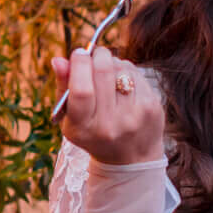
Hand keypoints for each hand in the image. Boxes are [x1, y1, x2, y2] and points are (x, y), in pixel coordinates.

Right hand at [53, 44, 165, 164]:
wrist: (131, 159)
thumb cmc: (94, 133)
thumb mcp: (72, 119)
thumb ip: (64, 88)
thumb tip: (59, 59)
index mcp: (84, 129)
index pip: (82, 90)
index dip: (79, 65)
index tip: (79, 53)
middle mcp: (110, 124)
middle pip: (104, 73)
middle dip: (98, 55)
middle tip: (94, 54)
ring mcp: (134, 116)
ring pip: (122, 69)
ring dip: (113, 62)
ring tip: (109, 72)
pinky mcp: (152, 108)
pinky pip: (137, 74)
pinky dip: (128, 71)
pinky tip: (124, 84)